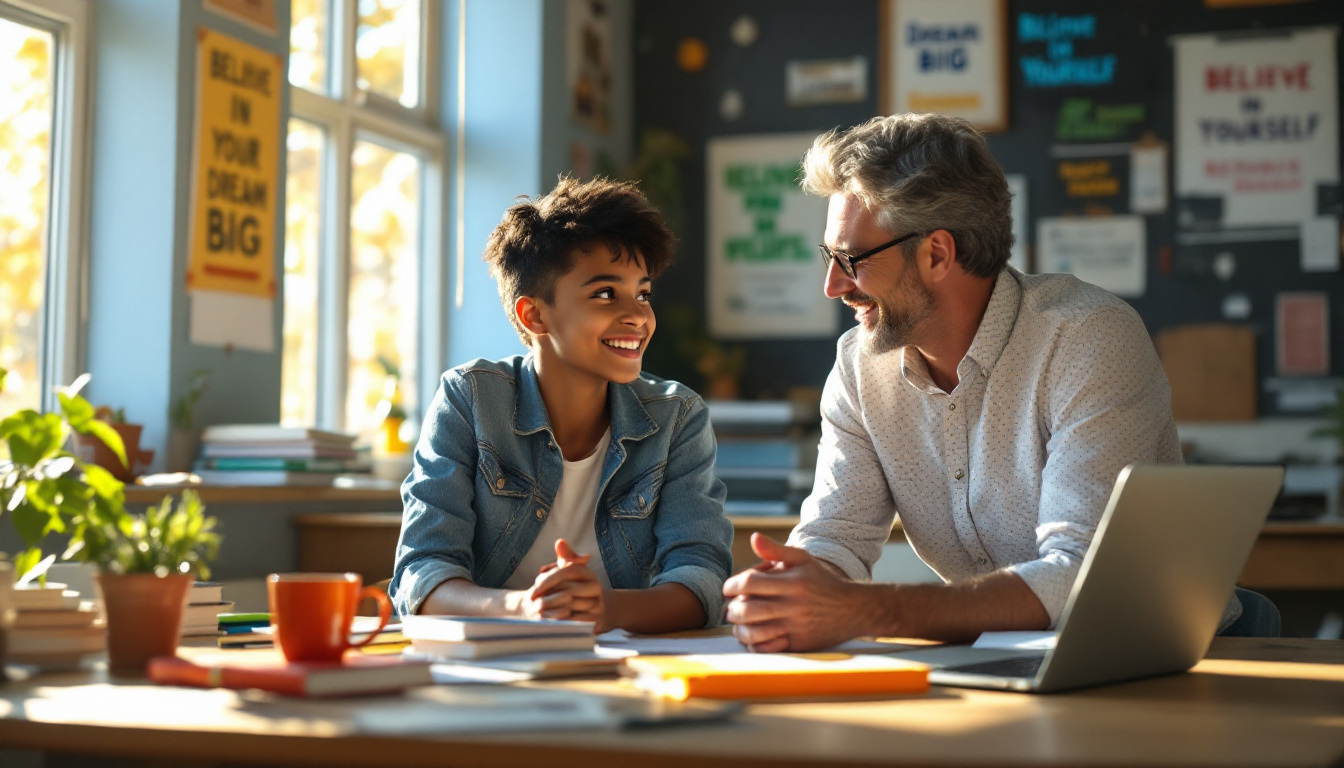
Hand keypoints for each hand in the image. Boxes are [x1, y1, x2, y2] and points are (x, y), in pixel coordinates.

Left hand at [523, 539, 610, 629]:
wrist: (593, 609)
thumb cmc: (576, 587)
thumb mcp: (570, 571)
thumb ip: (565, 557)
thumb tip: (560, 542)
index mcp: (589, 573)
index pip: (569, 571)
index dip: (550, 578)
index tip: (535, 587)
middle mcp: (596, 587)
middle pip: (569, 589)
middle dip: (549, 595)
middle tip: (534, 601)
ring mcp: (597, 604)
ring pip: (571, 606)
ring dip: (552, 609)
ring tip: (539, 610)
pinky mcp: (595, 620)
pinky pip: (574, 621)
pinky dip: (560, 620)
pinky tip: (548, 619)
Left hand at [722, 533, 864, 652]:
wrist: (853, 609)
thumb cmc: (822, 581)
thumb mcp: (803, 560)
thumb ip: (776, 550)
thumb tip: (753, 538)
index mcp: (791, 582)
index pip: (749, 582)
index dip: (732, 585)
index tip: (728, 589)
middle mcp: (793, 605)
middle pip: (747, 610)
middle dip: (732, 610)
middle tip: (731, 609)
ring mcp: (795, 627)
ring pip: (755, 632)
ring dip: (739, 630)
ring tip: (738, 625)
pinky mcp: (799, 644)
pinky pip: (769, 648)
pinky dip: (755, 645)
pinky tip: (753, 638)